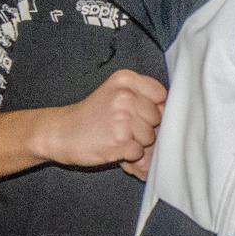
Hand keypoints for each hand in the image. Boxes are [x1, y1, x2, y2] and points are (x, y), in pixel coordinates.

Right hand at [43, 70, 166, 170]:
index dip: (156, 109)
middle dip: (146, 128)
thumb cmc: (92, 116)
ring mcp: (122, 118)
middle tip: (123, 129)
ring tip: (116, 138)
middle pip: (159, 118)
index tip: (141, 115)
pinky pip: (139, 153)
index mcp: (126, 79)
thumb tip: (174, 123)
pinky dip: (129, 156)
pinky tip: (112, 148)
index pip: (162, 95)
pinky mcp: (119, 140)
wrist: (60, 133)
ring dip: (137, 143)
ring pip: (150, 137)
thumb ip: (144, 102)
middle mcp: (125, 95)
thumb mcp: (115, 95)